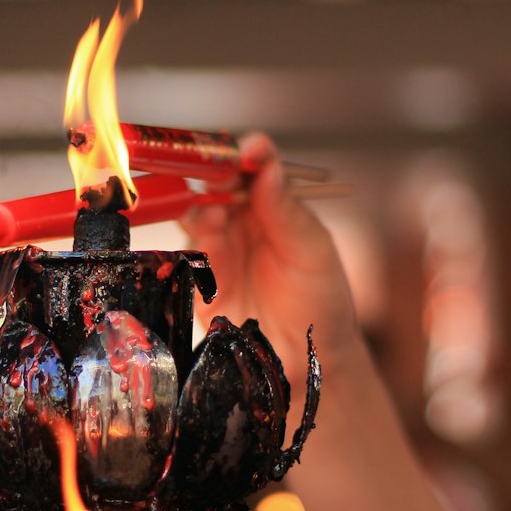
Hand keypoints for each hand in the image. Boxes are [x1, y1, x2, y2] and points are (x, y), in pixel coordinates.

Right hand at [185, 133, 358, 378]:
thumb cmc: (322, 303)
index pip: (256, 168)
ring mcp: (220, 250)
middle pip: (219, 184)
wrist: (308, 360)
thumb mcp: (314, 252)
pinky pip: (187, 255)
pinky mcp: (201, 281)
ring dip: (203, 208)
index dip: (250, 154)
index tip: (251, 149)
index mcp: (274, 206)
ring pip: (198, 215)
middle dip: (217, 176)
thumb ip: (287, 211)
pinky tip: (206, 241)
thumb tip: (267, 167)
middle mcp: (243, 221)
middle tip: (221, 177)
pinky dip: (193, 243)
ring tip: (216, 215)